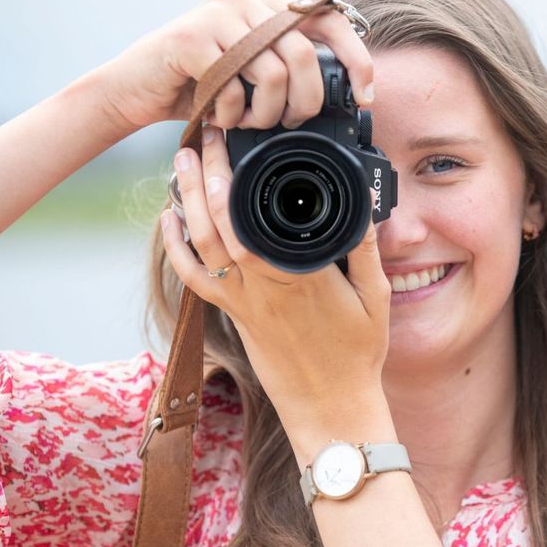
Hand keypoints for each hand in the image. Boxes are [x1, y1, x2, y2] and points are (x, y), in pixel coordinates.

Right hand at [95, 0, 373, 130]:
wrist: (136, 90)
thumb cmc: (200, 87)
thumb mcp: (254, 74)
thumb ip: (290, 67)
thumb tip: (346, 91)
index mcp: (269, 6)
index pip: (330, 20)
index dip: (356, 59)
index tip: (365, 96)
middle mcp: (247, 1)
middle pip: (305, 57)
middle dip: (304, 104)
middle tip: (287, 122)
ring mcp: (218, 15)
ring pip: (274, 74)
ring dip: (265, 113)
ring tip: (247, 120)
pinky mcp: (191, 38)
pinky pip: (233, 87)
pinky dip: (230, 114)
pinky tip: (219, 117)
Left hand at [159, 125, 391, 439]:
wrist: (332, 410)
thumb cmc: (358, 356)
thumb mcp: (377, 300)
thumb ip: (365, 251)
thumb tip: (361, 207)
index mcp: (299, 277)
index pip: (252, 220)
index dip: (230, 180)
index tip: (230, 143)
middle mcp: (262, 288)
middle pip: (219, 224)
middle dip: (203, 176)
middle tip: (199, 137)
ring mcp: (243, 305)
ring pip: (202, 247)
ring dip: (185, 203)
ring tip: (179, 162)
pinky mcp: (235, 319)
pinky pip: (197, 280)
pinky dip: (178, 249)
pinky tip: (169, 220)